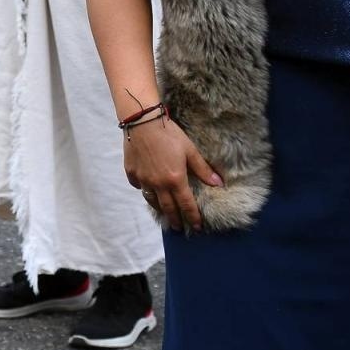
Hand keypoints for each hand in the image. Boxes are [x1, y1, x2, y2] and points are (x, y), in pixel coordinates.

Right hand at [123, 117, 222, 232]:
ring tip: (164, 212)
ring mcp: (143, 179)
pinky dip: (144, 189)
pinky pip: (138, 186)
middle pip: (167, 208)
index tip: (197, 226)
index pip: (186, 205)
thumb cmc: (169, 134)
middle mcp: (158, 183)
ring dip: (159, 208)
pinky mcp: (131, 172)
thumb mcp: (189, 150)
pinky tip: (147, 187)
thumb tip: (218, 183)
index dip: (193, 217)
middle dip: (175, 219)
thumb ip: (202, 169)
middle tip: (179, 228)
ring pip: (151, 200)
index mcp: (175, 179)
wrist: (142, 121)